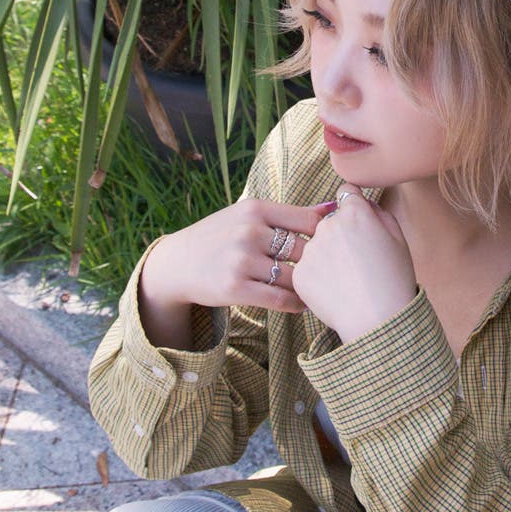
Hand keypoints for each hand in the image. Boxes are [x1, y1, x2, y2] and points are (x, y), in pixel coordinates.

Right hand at [138, 199, 333, 348]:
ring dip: (309, 288)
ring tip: (318, 292)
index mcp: (256, 208)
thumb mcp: (250, 215)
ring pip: (294, 277)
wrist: (178, 263)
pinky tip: (301, 304)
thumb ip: (290, 214)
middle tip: (331, 276)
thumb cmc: (222, 235)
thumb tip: (333, 207)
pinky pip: (280, 299)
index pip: (309, 222)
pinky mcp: (234, 288)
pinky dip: (295, 304)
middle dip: (319, 265)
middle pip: (304, 251)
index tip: (331, 249)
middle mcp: (248, 232)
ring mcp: (240, 260)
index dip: (326, 238)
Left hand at [293, 185, 416, 341]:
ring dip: (328, 256)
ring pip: (317, 246)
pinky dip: (319, 277)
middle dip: (340, 234)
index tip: (358, 220)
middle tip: (358, 260)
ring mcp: (310, 250)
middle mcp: (327, 226)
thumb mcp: (398, 238)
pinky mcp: (300, 273)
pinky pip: (308, 268)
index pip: (346, 192)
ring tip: (348, 280)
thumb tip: (362, 203)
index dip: (354, 206)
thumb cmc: (394, 280)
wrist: (378, 320)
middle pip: (330, 221)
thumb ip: (378, 213)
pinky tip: (337, 291)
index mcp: (354, 213)